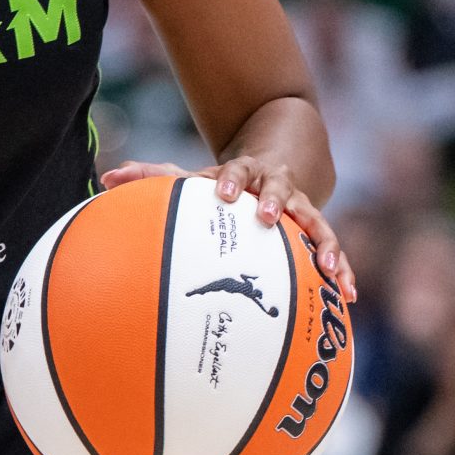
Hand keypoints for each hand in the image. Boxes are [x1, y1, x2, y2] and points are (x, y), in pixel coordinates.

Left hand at [100, 155, 356, 300]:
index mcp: (244, 175)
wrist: (279, 161)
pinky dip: (341, 269)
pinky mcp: (316, 231)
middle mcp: (276, 188)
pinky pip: (332, 251)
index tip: (223, 192)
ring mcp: (301, 208)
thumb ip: (152, 177)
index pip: (237, 173)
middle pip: (280, 190)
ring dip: (323, 243)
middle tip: (266, 217)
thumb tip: (107, 177)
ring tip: (327, 267)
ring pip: (317, 222)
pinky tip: (347, 293)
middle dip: (275, 202)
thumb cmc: (225, 183)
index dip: (232, 181)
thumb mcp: (193, 179)